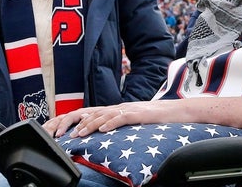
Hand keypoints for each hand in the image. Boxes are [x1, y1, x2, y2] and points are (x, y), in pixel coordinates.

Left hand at [43, 101, 164, 137]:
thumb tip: (103, 134)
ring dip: (90, 125)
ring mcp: (129, 109)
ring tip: (80, 133)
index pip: (91, 113)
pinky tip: (103, 129)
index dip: (76, 121)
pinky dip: (111, 123)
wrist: (177, 111)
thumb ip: (118, 125)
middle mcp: (119, 107)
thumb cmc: (156, 118)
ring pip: (105, 115)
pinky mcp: (139, 114)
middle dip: (78, 124)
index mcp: (116, 110)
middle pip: (93, 113)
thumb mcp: (132, 122)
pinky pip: (122, 118)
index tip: (64, 131)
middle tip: (66, 134)